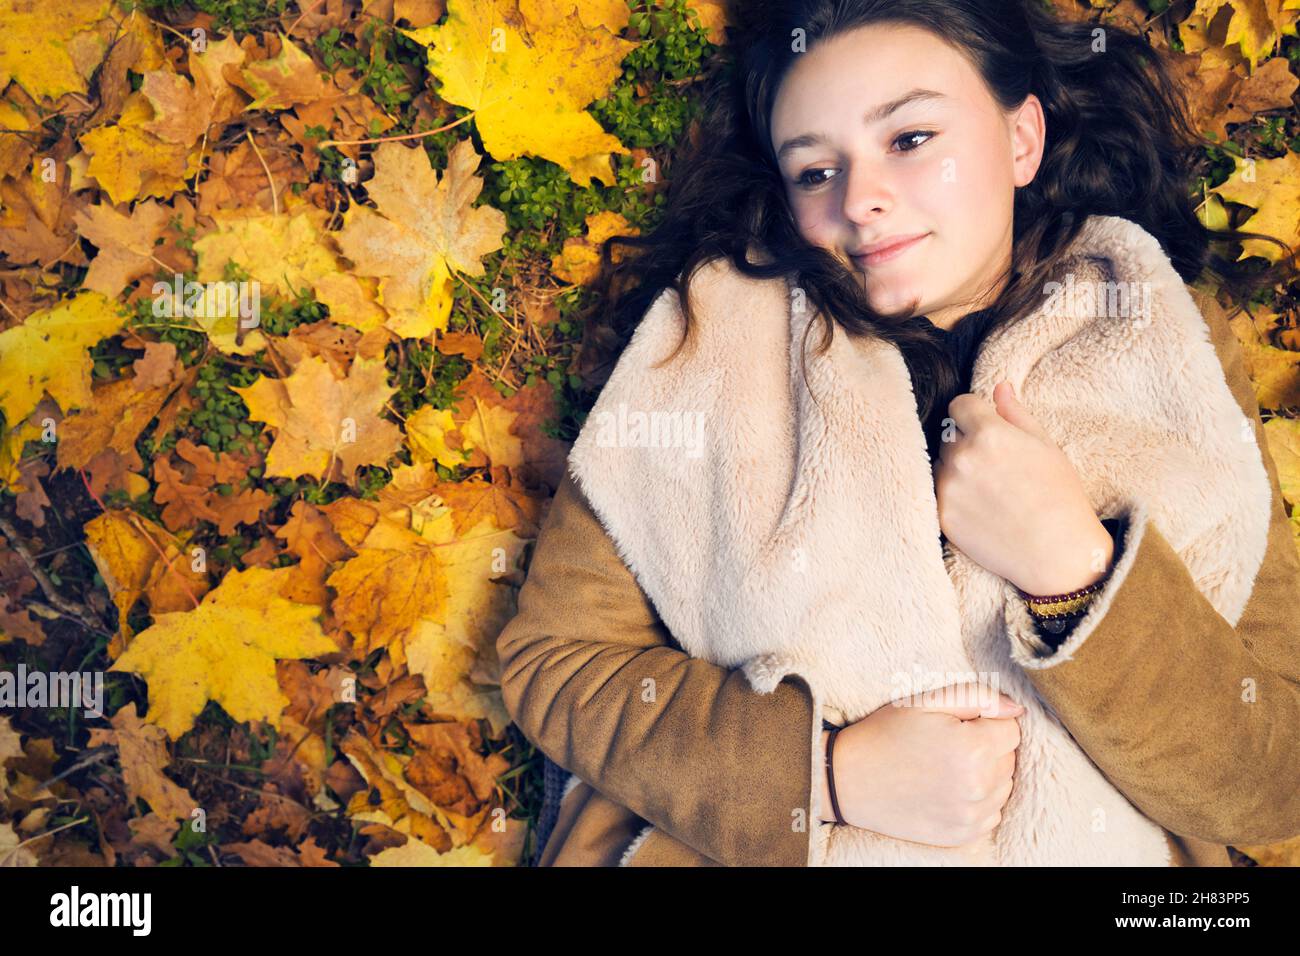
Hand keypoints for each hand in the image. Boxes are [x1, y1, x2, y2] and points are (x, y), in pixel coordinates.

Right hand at [819, 682, 1023, 847]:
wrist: (849, 780)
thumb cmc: (886, 734)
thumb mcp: (925, 701)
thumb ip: (977, 697)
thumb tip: (1017, 709)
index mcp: (971, 748)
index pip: (1011, 729)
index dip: (984, 721)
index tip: (956, 724)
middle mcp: (977, 786)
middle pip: (1009, 758)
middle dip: (987, 747)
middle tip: (948, 743)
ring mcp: (971, 816)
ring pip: (1004, 786)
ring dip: (985, 774)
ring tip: (947, 766)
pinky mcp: (963, 835)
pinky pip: (992, 813)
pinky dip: (978, 801)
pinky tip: (948, 789)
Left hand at [933, 381, 1113, 594]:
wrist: (1057, 553)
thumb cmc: (1060, 496)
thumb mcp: (1045, 446)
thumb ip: (1015, 413)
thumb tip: (998, 386)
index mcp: (989, 433)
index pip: (959, 405)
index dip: (973, 414)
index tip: (986, 428)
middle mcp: (962, 457)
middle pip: (949, 435)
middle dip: (965, 443)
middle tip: (995, 466)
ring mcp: (948, 487)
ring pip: (940, 465)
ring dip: (956, 470)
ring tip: (989, 490)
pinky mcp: (941, 515)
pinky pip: (938, 493)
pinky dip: (953, 497)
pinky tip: (981, 509)